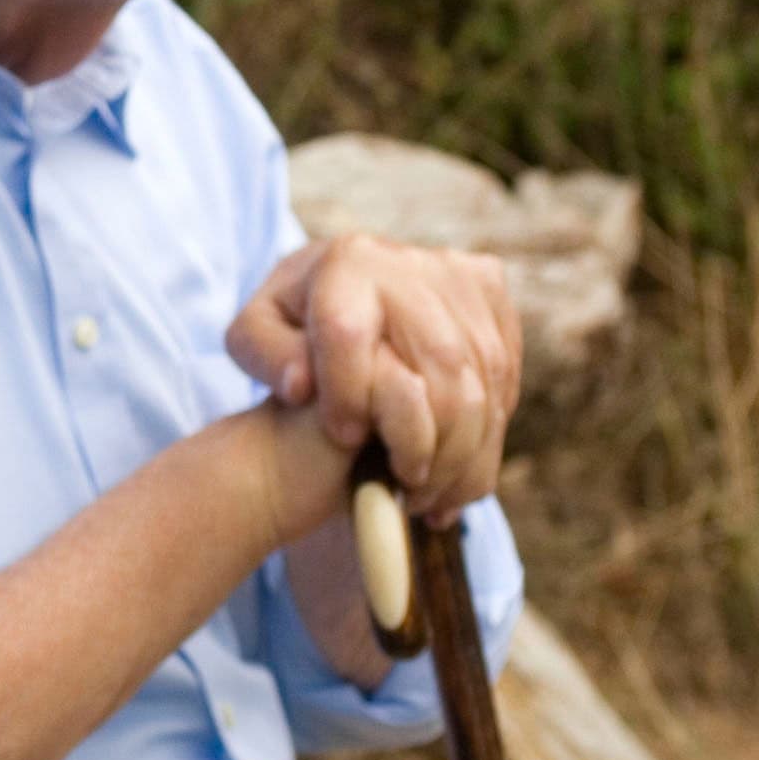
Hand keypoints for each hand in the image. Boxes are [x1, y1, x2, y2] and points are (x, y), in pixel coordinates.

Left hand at [226, 235, 521, 522]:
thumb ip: (265, 356)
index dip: (348, 394)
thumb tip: (302, 383)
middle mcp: (408, 259)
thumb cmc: (293, 332)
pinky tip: (459, 479)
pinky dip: (487, 439)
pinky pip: (504, 375)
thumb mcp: (254, 340)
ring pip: (482, 377)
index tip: (342, 438)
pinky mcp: (492, 294)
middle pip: (437, 361)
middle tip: (406, 492)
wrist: (346, 298)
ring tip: (433, 500)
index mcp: (344, 262)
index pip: (348, 334)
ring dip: (464, 454)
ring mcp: (459, 273)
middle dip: (426, 441)